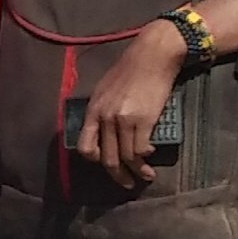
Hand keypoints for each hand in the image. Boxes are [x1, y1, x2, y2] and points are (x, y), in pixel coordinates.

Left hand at [78, 21, 186, 187]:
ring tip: (146, 175)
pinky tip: (150, 157)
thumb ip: (102, 111)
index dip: (95, 160)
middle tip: (126, 183)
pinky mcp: (143, 120)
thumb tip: (103, 133)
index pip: (85, 146)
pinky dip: (145, 158)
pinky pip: (141, 150)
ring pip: (126, 158)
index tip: (107, 164)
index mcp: (94, 110)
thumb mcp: (106, 89)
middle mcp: (105, 117)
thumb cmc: (130, 69)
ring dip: (137, 171)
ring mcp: (123, 120)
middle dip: (117, 176)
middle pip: (107, 159)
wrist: (152, 55)